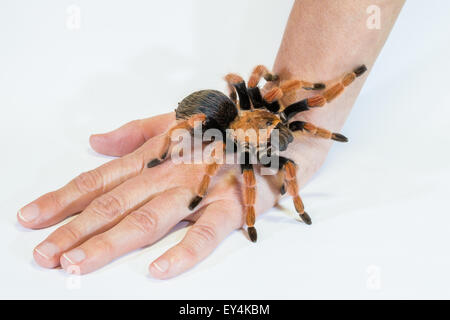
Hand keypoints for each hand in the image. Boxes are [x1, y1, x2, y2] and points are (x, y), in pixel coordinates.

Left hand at [20, 111, 328, 278]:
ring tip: (77, 264)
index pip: (99, 180)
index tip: (31, 218)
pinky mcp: (231, 206)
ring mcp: (199, 190)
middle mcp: (169, 173)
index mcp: (153, 155)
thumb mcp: (174, 121)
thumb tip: (94, 141)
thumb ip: (133, 132)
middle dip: (74, 230)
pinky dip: (183, 252)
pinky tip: (158, 271)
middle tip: (43, 254)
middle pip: (113, 205)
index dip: (63, 200)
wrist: (276, 128)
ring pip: (149, 219)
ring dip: (110, 243)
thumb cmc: (222, 127)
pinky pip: (206, 233)